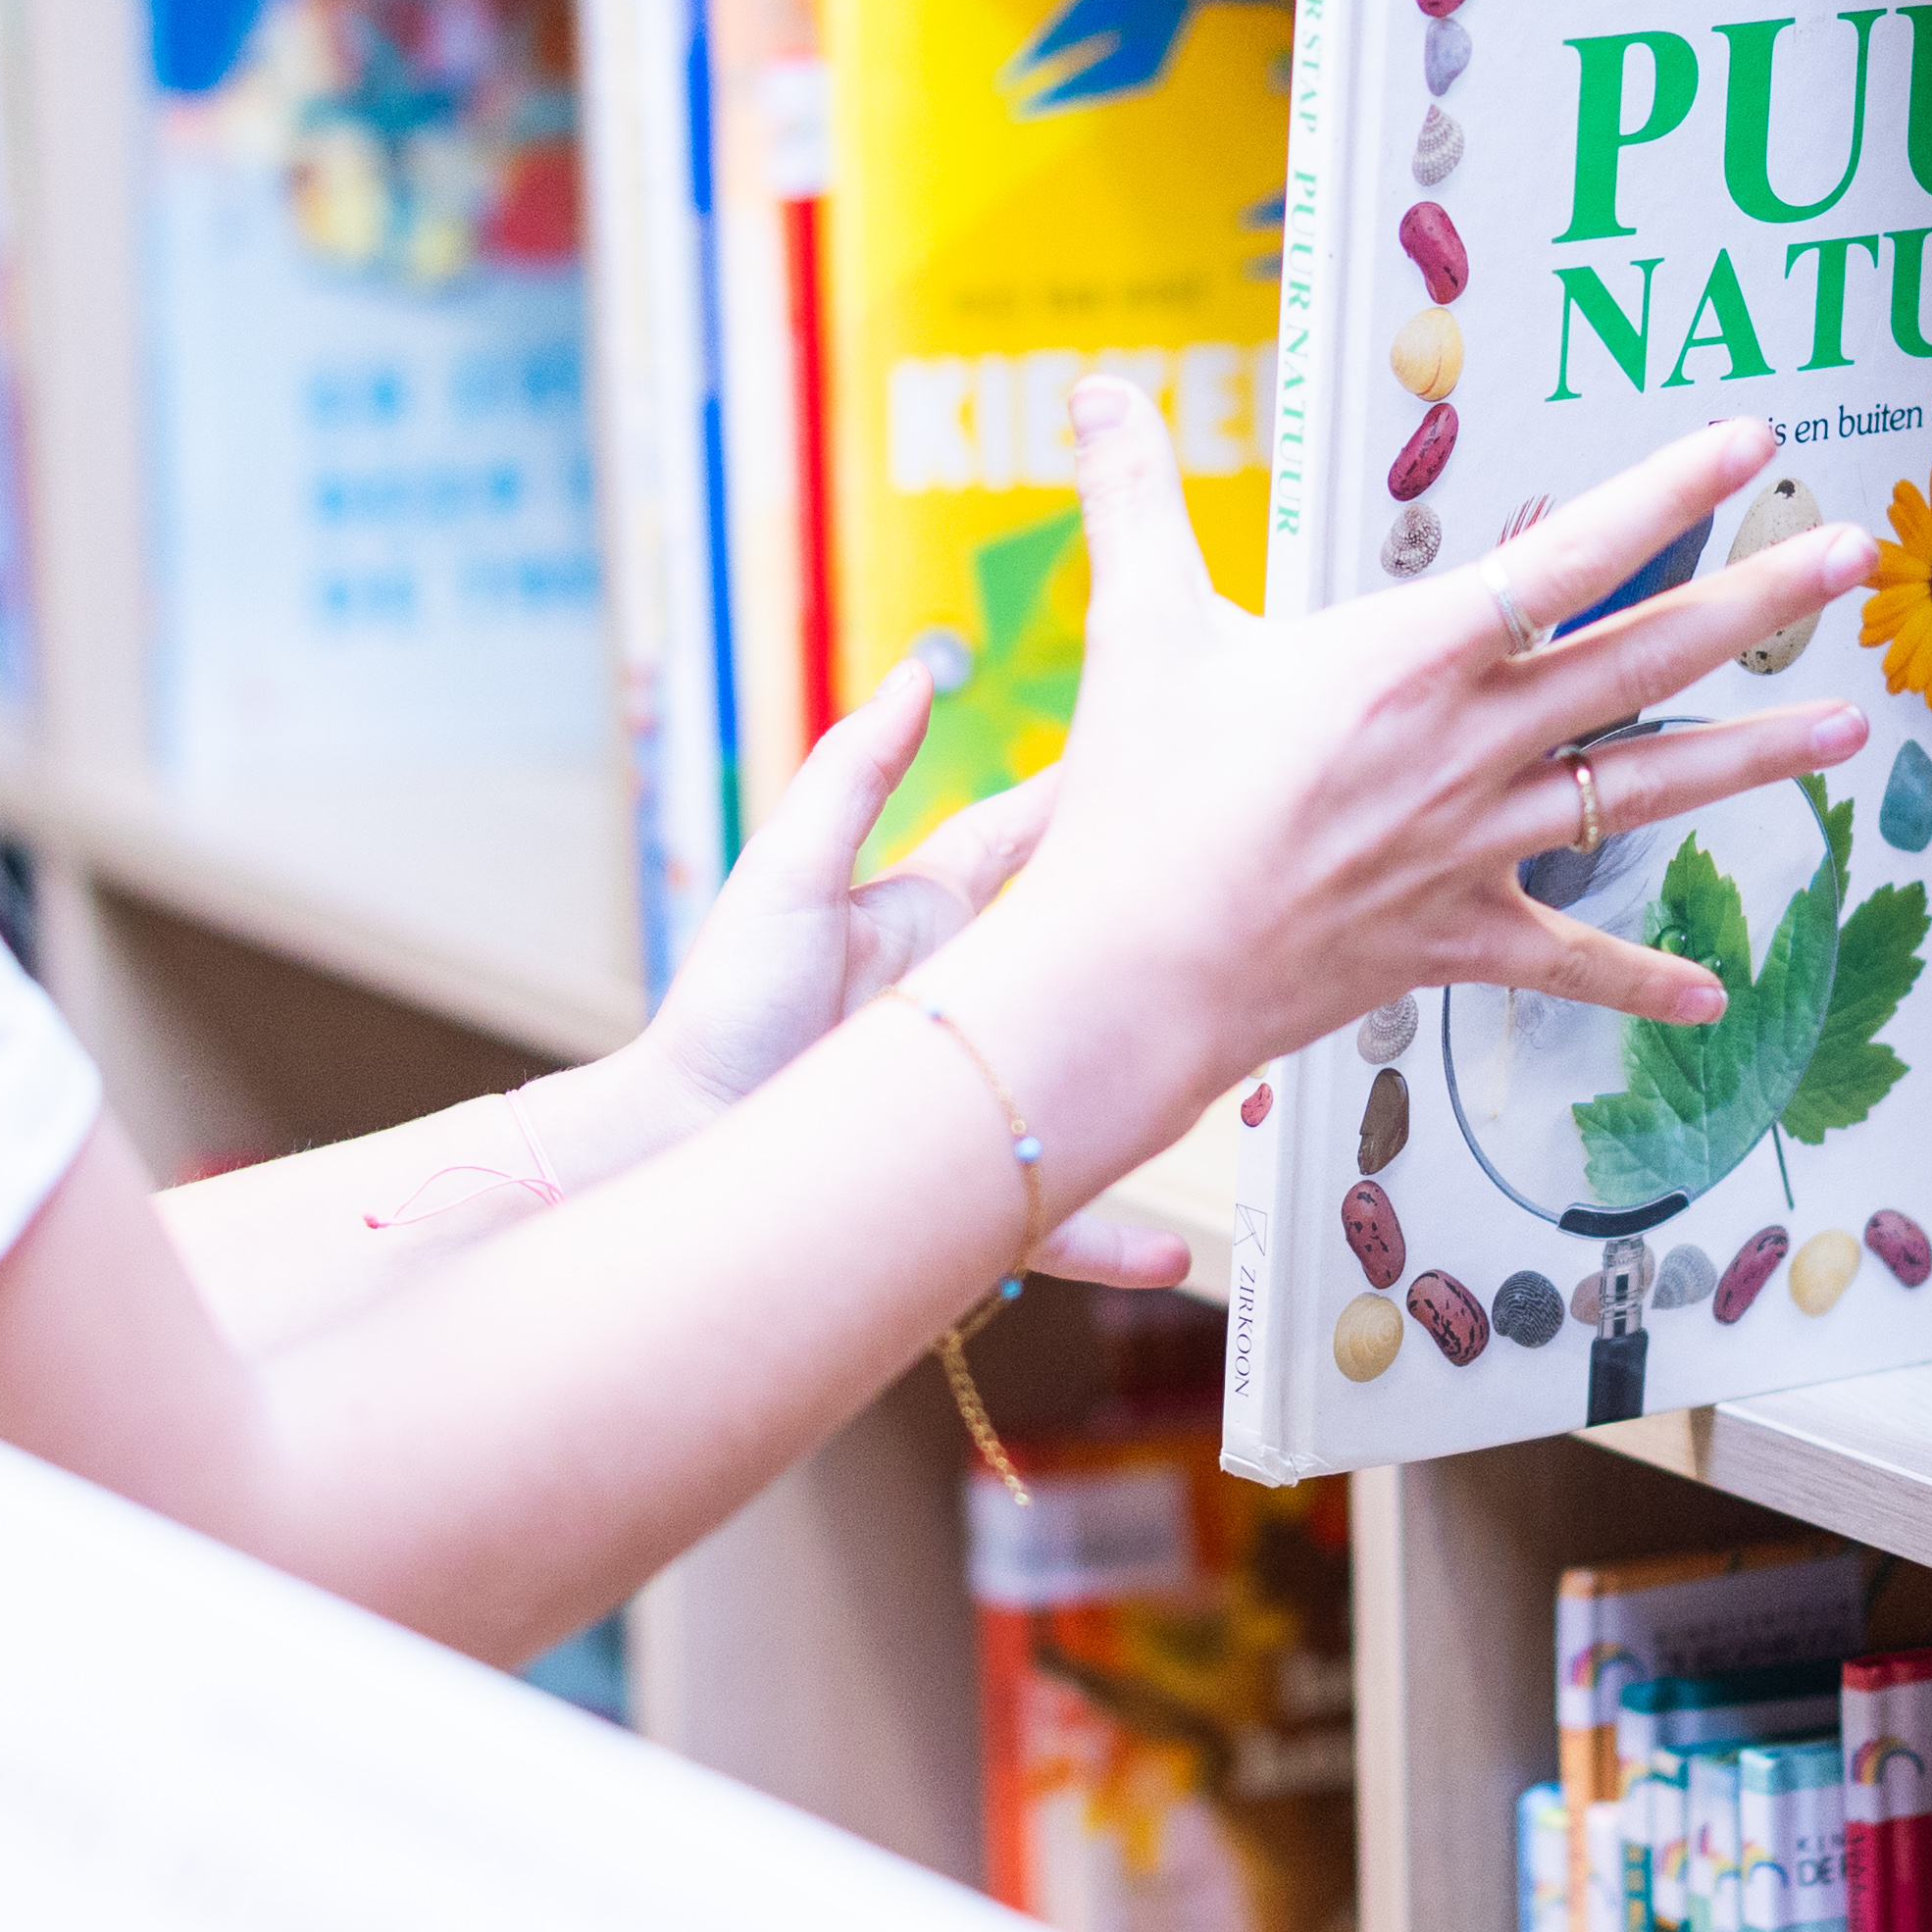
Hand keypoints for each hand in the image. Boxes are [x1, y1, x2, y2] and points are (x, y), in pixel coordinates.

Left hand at [640, 660, 1191, 1283]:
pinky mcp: (971, 1175)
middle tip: (1254, 891)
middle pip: (1095, 950)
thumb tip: (913, 674)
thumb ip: (853, 771)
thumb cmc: (722, 1006)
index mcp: (934, 915)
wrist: (678, 1137)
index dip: (1100, 794)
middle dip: (1170, 923)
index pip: (1034, 836)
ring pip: (1104, 1077)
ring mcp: (983, 1084)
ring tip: (1246, 1062)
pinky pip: (1059, 1215)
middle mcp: (973, 997)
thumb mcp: (790, 871)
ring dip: (1171, 1073)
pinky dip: (1116, 1241)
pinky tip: (1170, 1257)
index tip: (1173, 749)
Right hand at [914, 381, 1877, 1167]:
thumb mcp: (1136, 622)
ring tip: (1849, 728)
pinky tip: (1715, 996)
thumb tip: (1095, 385)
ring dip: (1755, 758)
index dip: (1669, 491)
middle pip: (1646, 661)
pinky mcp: (1456, 938)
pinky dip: (1640, 980)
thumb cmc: (1137, 797)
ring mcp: (1477, 848)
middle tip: (1859, 557)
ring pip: (1645, 792)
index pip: (1570, 553)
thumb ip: (1133, 495)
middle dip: (1761, 601)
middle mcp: (1471, 746)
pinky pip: (1568, 960)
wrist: (1130, 971)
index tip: (1754, 443)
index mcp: (1412, 656)